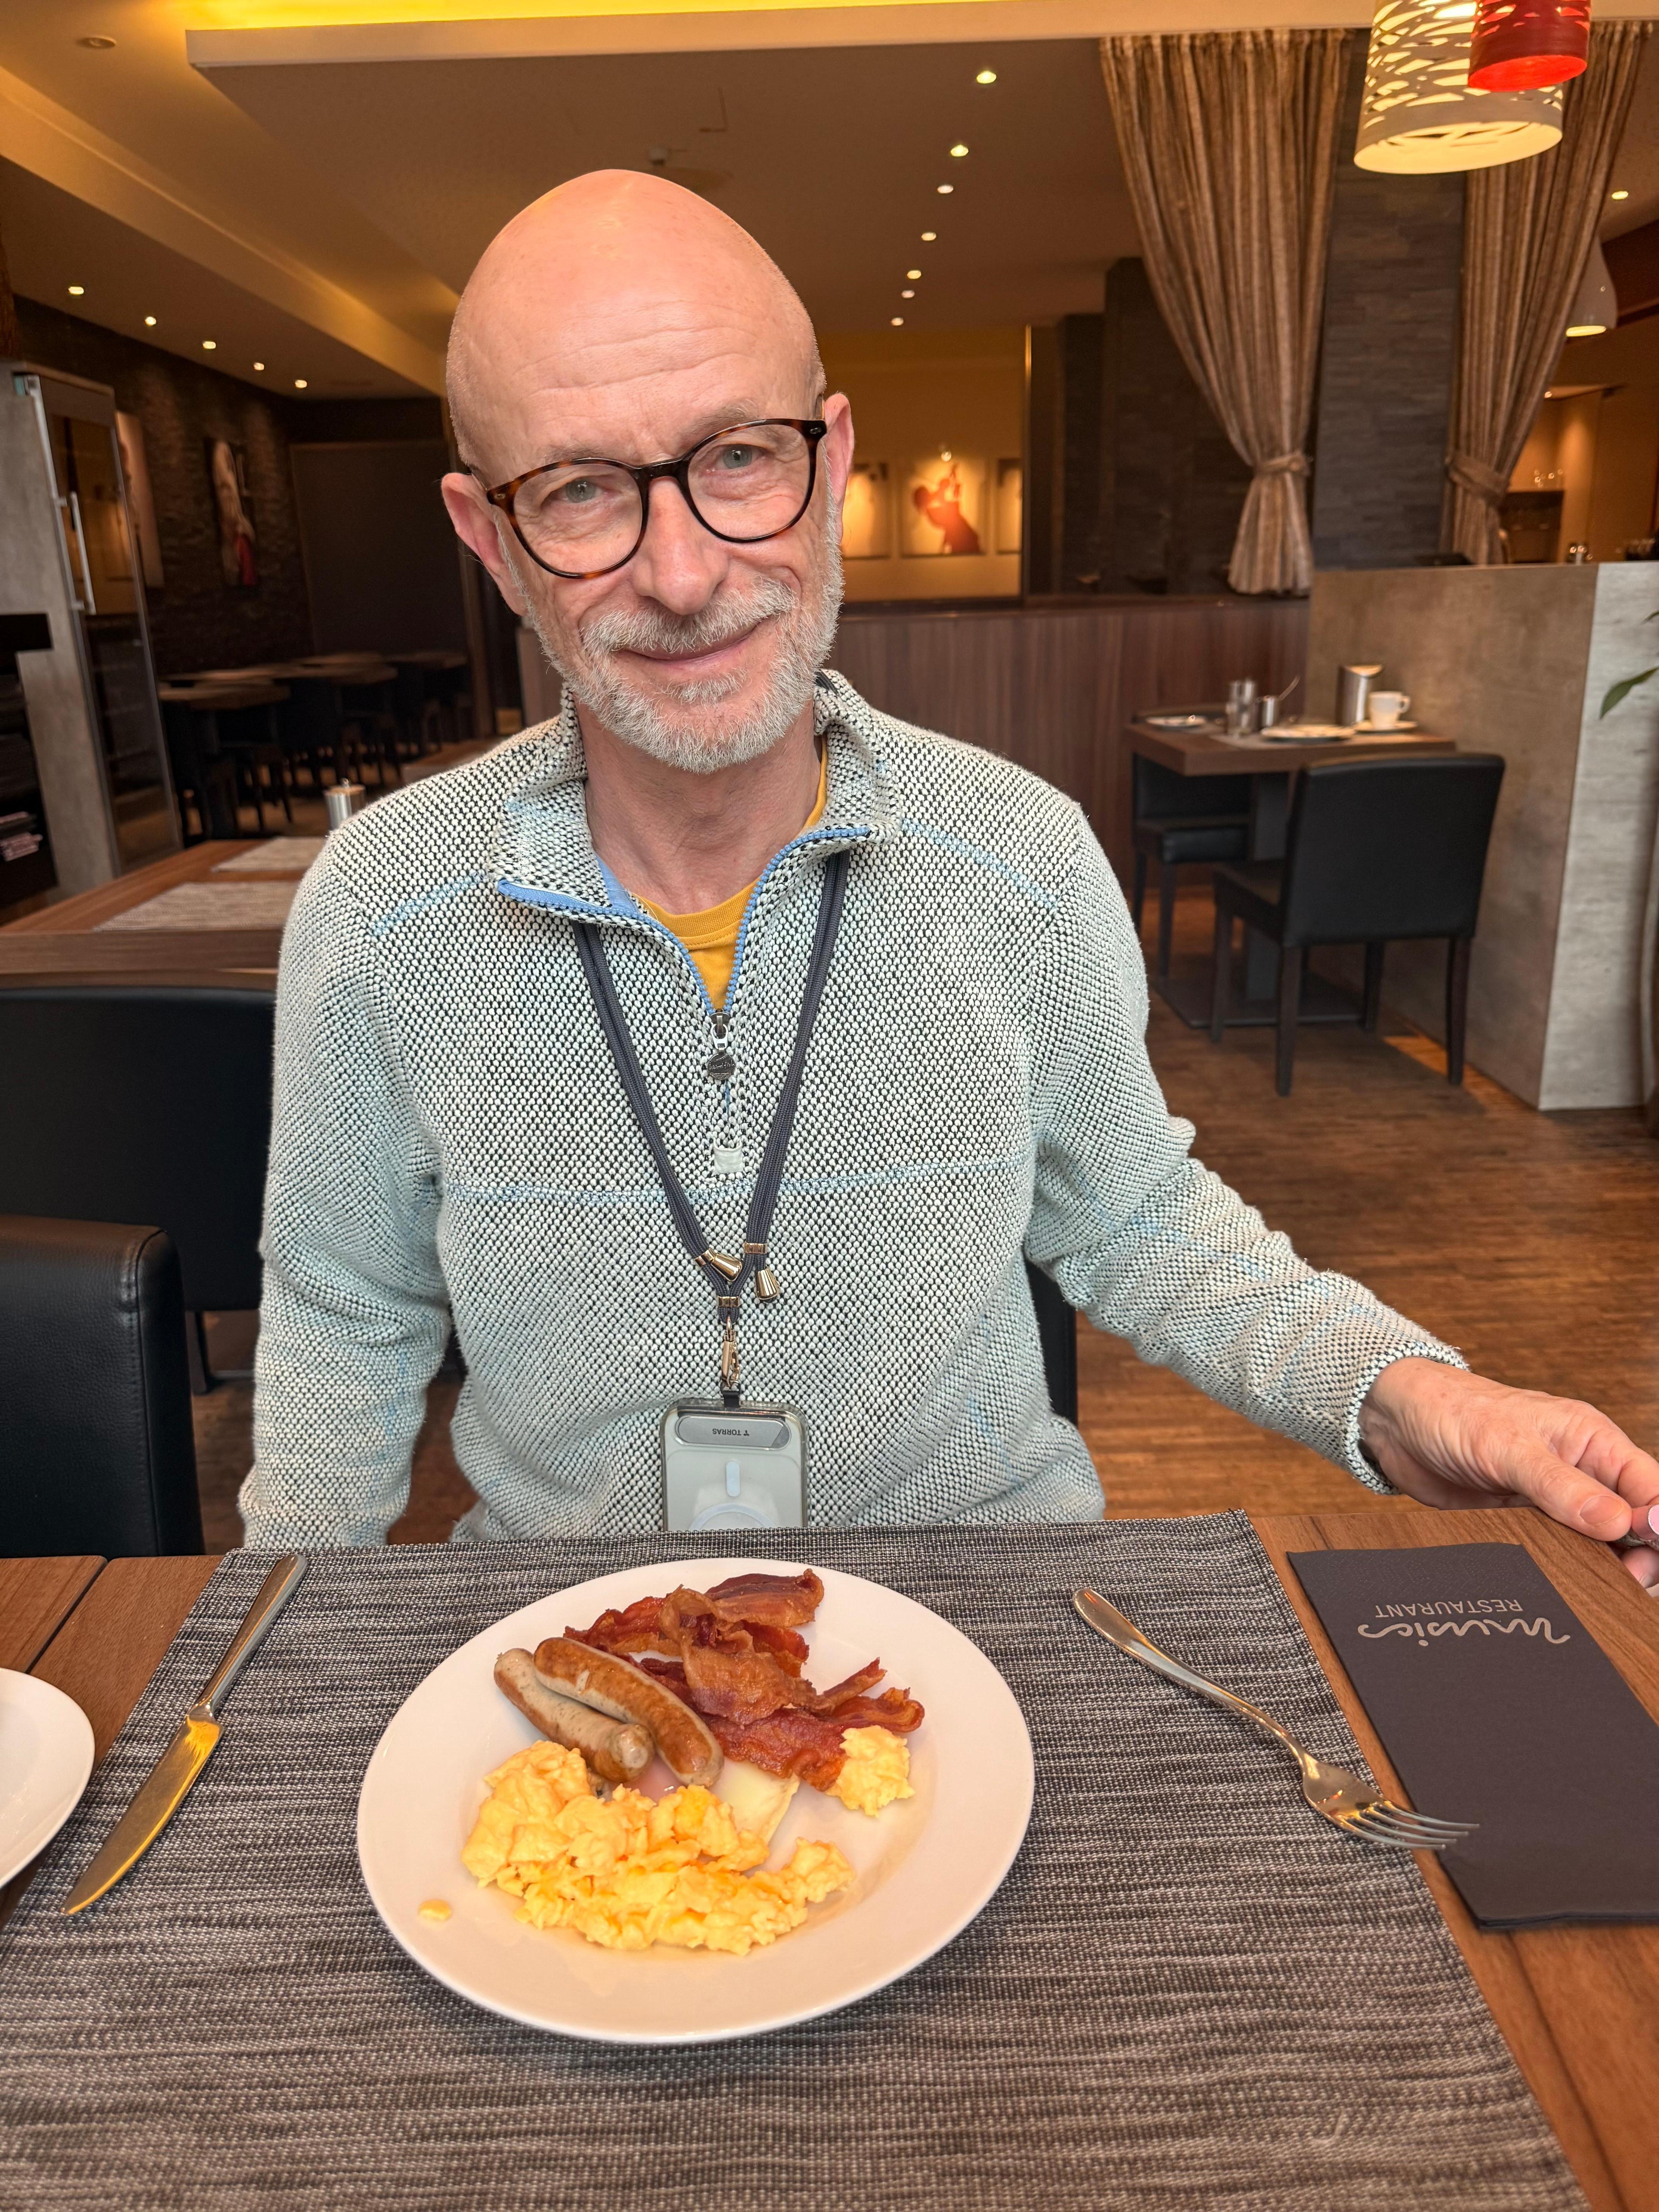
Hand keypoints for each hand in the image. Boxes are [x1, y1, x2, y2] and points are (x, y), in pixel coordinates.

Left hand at [1359, 1359, 1658, 1591]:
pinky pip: (1563, 1549)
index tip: (1649, 1552)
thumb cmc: (1452, 1413)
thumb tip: (1621, 1523)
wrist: (1396, 1423)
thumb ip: (1563, 1486)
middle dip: (1641, 1553)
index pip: (1652, 1487)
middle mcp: (1581, 1468)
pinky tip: (1571, 1588)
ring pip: (1601, 1540)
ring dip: (1607, 1566)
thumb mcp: (1509, 1447)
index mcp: (1591, 1439)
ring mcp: (1554, 1496)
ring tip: (1606, 1592)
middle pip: (1635, 1520)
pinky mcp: (1527, 1519)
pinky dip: (1572, 1568)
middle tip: (1629, 1582)